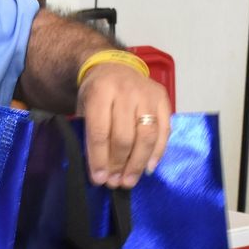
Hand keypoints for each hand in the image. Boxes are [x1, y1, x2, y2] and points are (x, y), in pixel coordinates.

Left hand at [77, 63, 172, 186]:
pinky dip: (158, 152)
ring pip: (146, 136)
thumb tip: (101, 171)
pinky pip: (164, 131)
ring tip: (130, 180)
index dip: (100, 159)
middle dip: (119, 164)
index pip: (101, 132)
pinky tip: (149, 168)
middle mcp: (126, 92)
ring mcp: (147, 95)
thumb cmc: (97, 93)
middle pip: (125, 137)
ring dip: (138, 163)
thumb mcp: (85, 107)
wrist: (114, 66)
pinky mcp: (163, 99)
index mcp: (101, 92)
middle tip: (115, 182)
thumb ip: (91, 134)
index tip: (99, 178)